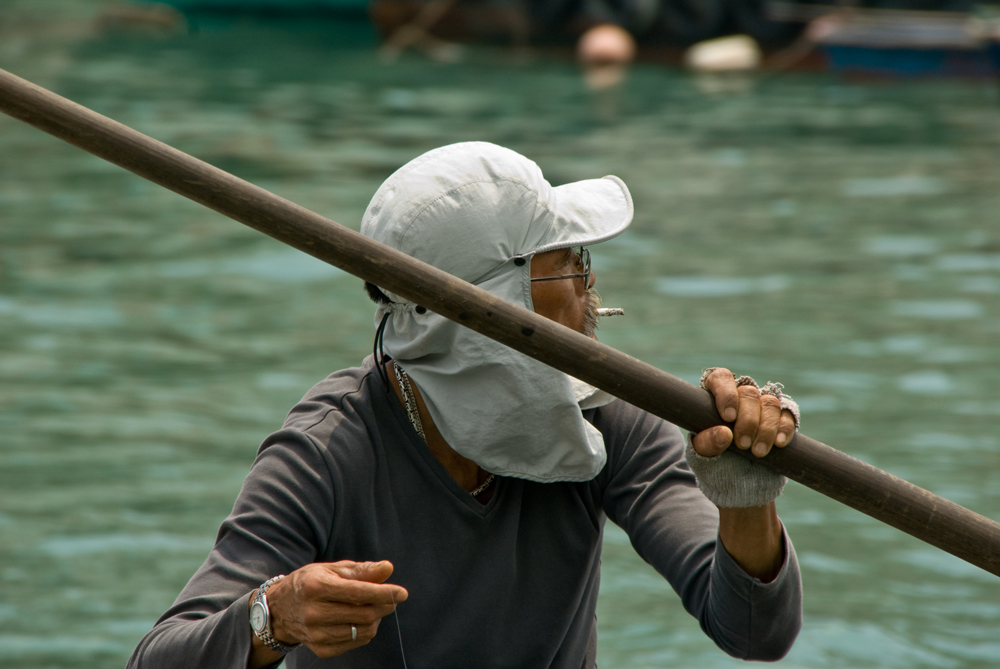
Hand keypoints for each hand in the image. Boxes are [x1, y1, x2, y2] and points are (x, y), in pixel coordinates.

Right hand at [264, 560, 407, 657]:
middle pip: (364, 614)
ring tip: (372, 607)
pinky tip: (359, 619)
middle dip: (385, 606)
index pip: (359, 593)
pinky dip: (365, 631)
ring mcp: (316, 634)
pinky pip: (355, 642)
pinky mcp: (320, 649)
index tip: (402, 592)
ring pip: (363, 631)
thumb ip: (361, 570)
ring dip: (376, 619)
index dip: (384, 593)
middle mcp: (314, 613)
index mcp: (317, 587)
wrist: (280, 609)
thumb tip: (388, 568)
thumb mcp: (332, 569)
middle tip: (391, 598)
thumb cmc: (310, 583)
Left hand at [692, 368, 796, 458]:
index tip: (728, 417)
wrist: (728, 467)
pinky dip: (784, 429)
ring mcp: (762, 403)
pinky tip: (778, 443)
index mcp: (716, 391)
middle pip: (749, 394)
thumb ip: (706, 442)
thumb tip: (724, 434)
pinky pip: (786, 417)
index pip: (721, 378)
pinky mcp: (780, 417)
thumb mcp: (700, 449)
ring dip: (766, 428)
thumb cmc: (710, 449)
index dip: (727, 395)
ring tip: (758, 451)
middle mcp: (741, 393)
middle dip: (748, 421)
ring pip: (770, 403)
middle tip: (743, 444)